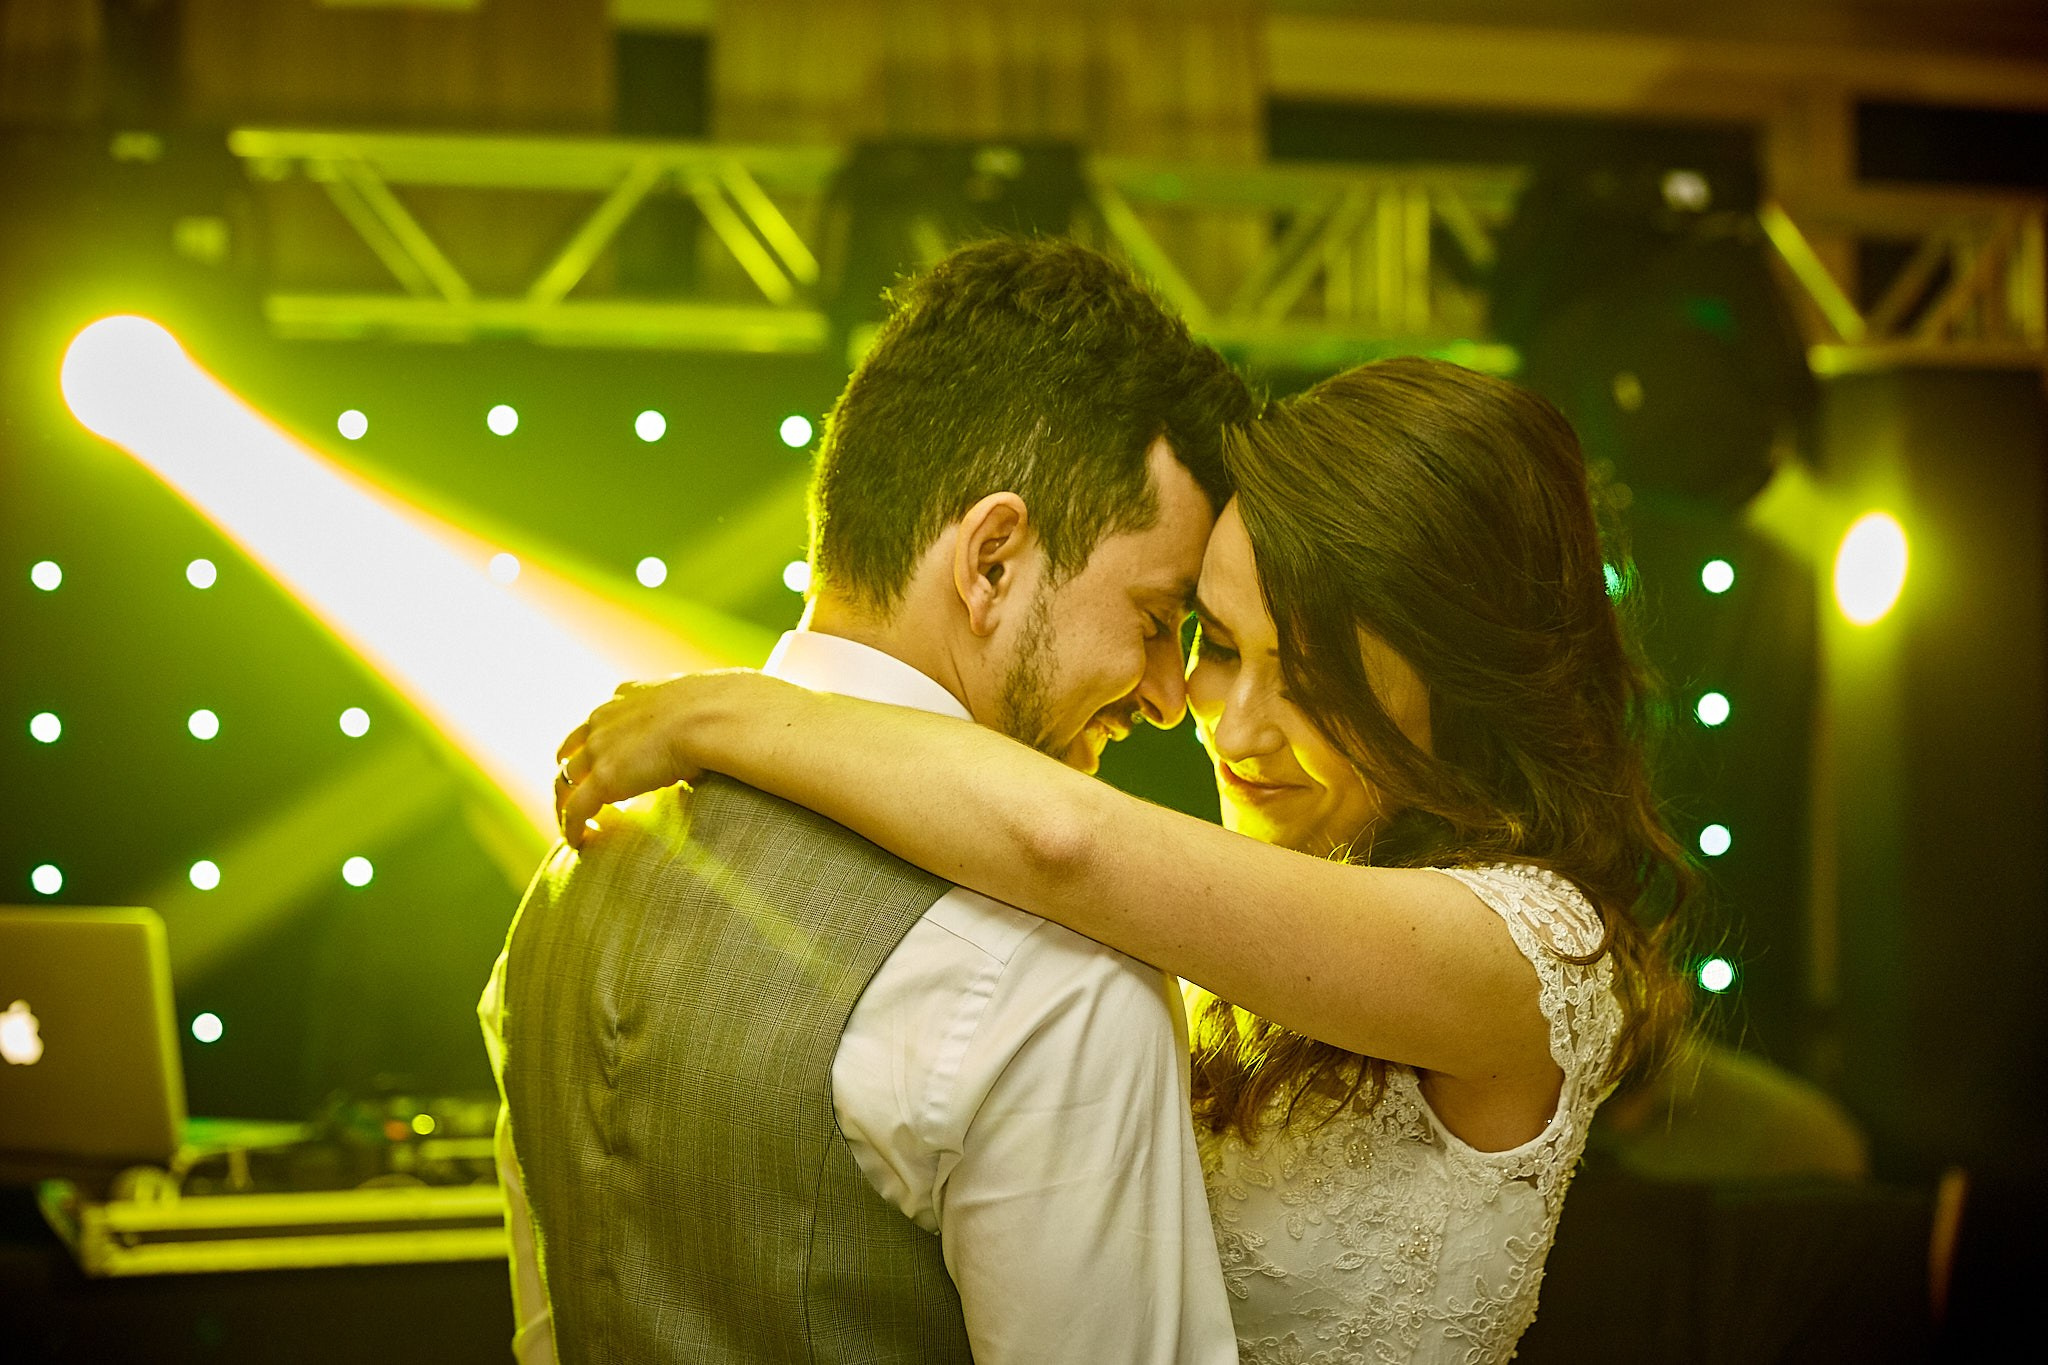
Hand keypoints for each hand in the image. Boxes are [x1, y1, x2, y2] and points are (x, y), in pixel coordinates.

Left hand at [554, 675, 718, 846]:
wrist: (713, 717)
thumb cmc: (719, 710)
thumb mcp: (697, 701)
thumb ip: (692, 713)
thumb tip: (716, 728)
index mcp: (626, 698)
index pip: (596, 722)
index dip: (591, 744)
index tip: (597, 761)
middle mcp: (604, 720)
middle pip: (570, 751)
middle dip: (569, 774)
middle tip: (576, 795)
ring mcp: (599, 749)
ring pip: (564, 781)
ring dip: (566, 803)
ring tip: (573, 825)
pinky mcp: (604, 779)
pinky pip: (575, 809)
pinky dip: (571, 826)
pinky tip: (577, 841)